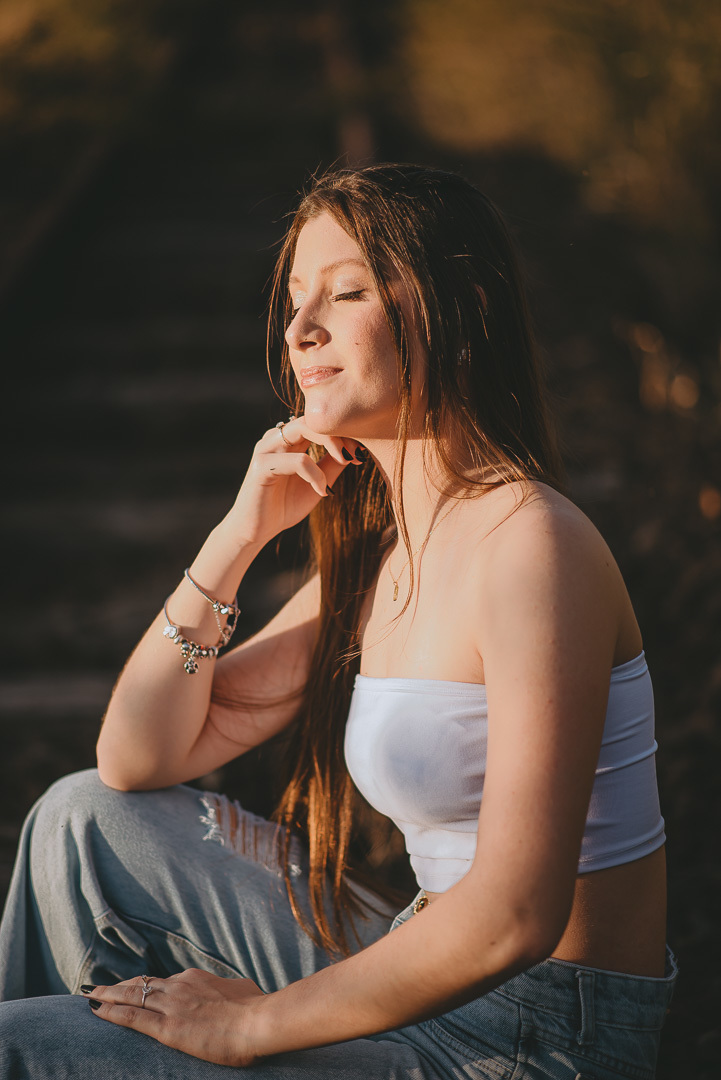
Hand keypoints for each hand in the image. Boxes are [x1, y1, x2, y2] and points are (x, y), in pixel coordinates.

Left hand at [85, 969, 264, 1066]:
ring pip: (131, 996)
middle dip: (118, 986)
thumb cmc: (256, 1007)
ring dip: (108, 995)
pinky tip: (97, 1010)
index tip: (133, 987)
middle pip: (141, 984)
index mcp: (196, 979)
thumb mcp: (241, 990)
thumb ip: (228, 990)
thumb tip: (235, 991)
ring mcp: (172, 1005)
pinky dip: (111, 1012)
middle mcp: (179, 986)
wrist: (257, 1021)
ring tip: (90, 995)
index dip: (144, 985)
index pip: (163, 982)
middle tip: (99, 988)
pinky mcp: (168, 1028)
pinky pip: (132, 1017)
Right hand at [229, 414, 364, 547]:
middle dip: (339, 432)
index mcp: (290, 440)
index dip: (342, 431)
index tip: (360, 451)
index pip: (318, 422)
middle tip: (356, 453)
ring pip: (302, 428)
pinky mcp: (262, 466)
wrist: (256, 530)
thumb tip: (355, 450)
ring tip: (345, 462)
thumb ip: (332, 465)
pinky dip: (315, 474)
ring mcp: (267, 449)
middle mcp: (276, 438)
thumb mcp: (317, 483)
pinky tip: (322, 491)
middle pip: (312, 418)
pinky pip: (296, 460)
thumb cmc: (285, 506)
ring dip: (330, 443)